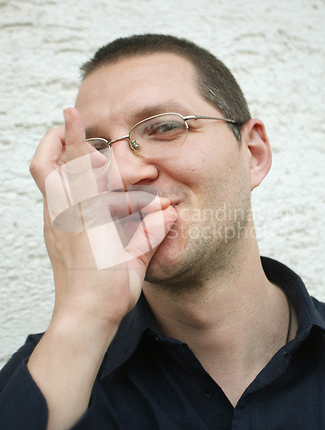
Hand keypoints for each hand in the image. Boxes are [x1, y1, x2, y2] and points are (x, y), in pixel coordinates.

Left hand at [30, 107, 176, 326]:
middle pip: (49, 167)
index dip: (77, 137)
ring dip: (59, 159)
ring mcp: (56, 223)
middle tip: (69, 128)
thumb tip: (170, 213)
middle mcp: (65, 215)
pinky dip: (63, 183)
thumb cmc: (108, 290)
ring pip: (48, 180)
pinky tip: (83, 187)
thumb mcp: (136, 257)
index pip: (79, 167)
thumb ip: (153, 232)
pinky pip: (52, 198)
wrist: (84, 317)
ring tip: (77, 152)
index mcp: (86, 216)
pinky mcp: (54, 234)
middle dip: (57, 142)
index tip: (73, 112)